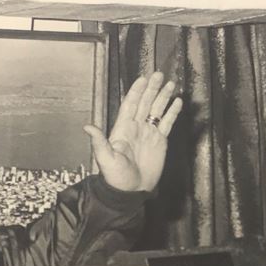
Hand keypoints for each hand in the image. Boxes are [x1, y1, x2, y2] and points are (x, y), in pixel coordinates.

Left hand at [84, 71, 181, 191]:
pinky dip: (172, 113)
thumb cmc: (116, 176)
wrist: (131, 190)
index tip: (143, 79)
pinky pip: (167, 123)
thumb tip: (87, 126)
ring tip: (171, 84)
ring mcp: (149, 133)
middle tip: (159, 75)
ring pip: (157, 110)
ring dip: (163, 97)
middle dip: (152, 88)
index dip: (136, 91)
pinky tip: (177, 102)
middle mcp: (136, 127)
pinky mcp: (160, 141)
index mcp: (123, 128)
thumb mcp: (105, 158)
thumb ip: (99, 141)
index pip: (130, 104)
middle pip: (145, 103)